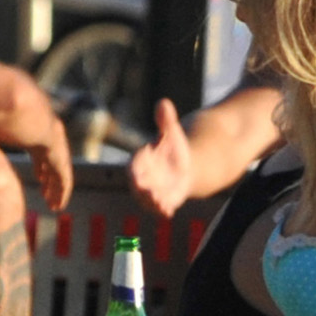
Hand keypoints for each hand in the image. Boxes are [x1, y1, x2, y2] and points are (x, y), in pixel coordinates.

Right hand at [28, 120, 73, 212]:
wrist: (1, 96)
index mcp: (34, 124)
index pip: (40, 149)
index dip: (40, 165)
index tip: (39, 177)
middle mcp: (47, 129)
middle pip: (53, 159)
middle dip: (51, 178)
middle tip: (47, 194)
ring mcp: (53, 137)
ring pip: (60, 169)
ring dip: (58, 188)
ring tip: (55, 205)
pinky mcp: (54, 146)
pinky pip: (62, 173)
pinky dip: (62, 189)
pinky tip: (58, 203)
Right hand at [128, 100, 192, 217]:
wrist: (182, 165)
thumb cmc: (171, 147)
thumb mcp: (170, 132)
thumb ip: (166, 120)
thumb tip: (164, 103)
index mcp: (139, 161)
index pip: (134, 167)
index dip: (135, 172)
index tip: (137, 176)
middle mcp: (142, 178)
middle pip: (138, 186)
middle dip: (143, 191)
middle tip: (150, 194)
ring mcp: (151, 191)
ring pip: (148, 200)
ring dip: (153, 203)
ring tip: (161, 205)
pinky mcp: (162, 201)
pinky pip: (160, 207)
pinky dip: (163, 210)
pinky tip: (169, 212)